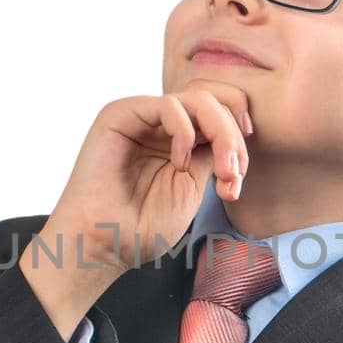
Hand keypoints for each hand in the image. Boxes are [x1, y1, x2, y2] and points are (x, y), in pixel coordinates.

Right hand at [38, 82, 252, 275]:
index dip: (240, 140)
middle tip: (232, 175)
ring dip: (220, 133)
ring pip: (198, 98)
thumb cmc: (141, 226)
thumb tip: (233, 131)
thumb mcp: (193, 188)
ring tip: (218, 170)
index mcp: (181, 141)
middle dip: (235, 137)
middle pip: (217, 102)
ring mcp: (143, 118)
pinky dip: (185, 132)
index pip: (223, 116)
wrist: (103, 244)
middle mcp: (163, 125)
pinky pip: (169, 104)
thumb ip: (210, 153)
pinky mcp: (122, 114)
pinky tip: (179, 163)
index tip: (236, 179)